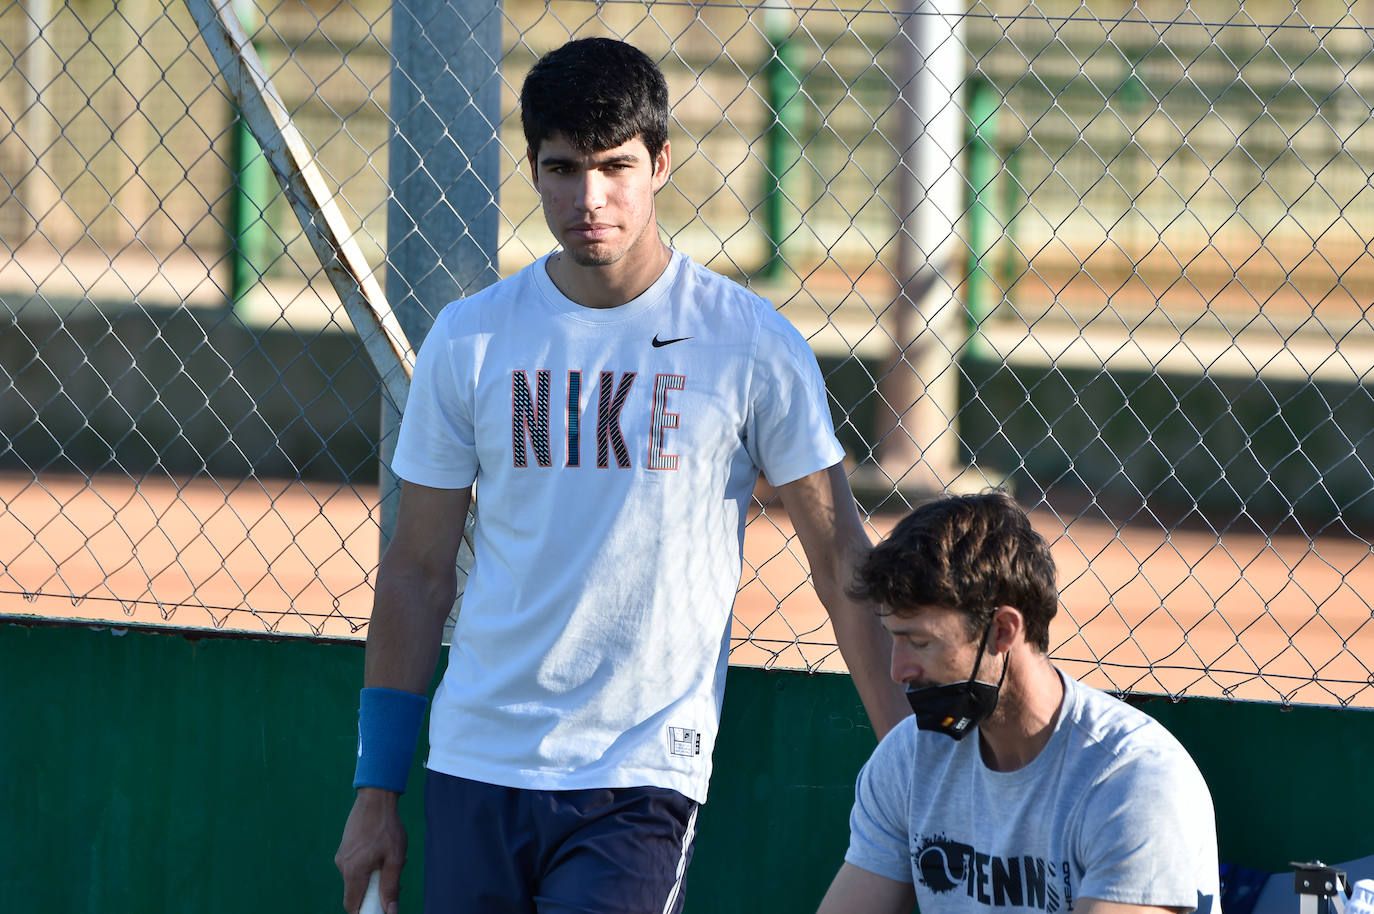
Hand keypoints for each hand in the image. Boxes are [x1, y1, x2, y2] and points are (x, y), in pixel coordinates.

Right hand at [335, 787, 406, 913]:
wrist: (375, 798)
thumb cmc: (387, 828)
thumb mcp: (395, 859)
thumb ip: (391, 887)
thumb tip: (391, 912)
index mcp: (354, 872)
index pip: (352, 905)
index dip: (365, 911)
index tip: (380, 907)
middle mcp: (343, 866)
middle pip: (357, 892)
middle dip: (375, 890)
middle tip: (395, 878)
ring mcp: (342, 856)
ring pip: (358, 877)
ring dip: (375, 875)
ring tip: (393, 859)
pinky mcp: (345, 848)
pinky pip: (356, 865)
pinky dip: (370, 865)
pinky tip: (384, 851)